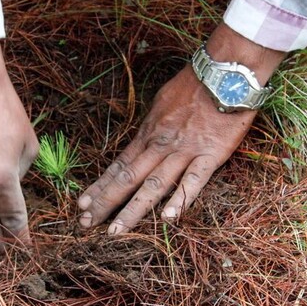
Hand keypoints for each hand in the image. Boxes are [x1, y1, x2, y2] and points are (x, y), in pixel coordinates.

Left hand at [77, 24, 285, 233]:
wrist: (224, 74)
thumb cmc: (193, 85)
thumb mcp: (161, 103)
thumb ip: (151, 127)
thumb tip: (141, 142)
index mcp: (148, 134)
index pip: (119, 165)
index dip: (100, 186)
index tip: (82, 205)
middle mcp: (160, 145)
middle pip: (128, 178)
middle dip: (106, 203)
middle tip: (86, 224)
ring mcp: (184, 151)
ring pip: (154, 185)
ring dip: (134, 209)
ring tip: (116, 231)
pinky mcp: (210, 155)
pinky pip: (193, 181)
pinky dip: (180, 200)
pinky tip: (167, 219)